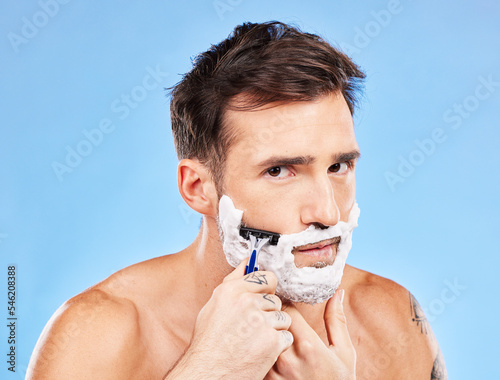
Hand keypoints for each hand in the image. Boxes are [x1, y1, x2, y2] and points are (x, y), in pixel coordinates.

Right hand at [166, 260, 292, 378]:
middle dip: (269, 313)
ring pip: (283, 318)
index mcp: (232, 290)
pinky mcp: (272, 341)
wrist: (208, 373)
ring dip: (274, 329)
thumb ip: (233, 281)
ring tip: (256, 340)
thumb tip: (247, 263)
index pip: (266, 277)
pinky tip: (262, 350)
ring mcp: (261, 322)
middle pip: (275, 300)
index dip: (267, 289)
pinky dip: (278, 345)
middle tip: (253, 327)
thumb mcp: (214, 305)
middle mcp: (247, 302)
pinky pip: (286, 336)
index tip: (264, 297)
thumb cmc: (209, 341)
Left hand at [265, 289, 355, 379]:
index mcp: (309, 346)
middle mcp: (289, 359)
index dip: (286, 304)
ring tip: (268, 331)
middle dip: (272, 316)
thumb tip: (338, 292)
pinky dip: (257, 350)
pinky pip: (255, 358)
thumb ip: (337, 320)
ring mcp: (274, 373)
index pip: (286, 309)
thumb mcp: (343, 352)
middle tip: (275, 315)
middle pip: (269, 322)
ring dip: (262, 332)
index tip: (287, 306)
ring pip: (258, 338)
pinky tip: (263, 348)